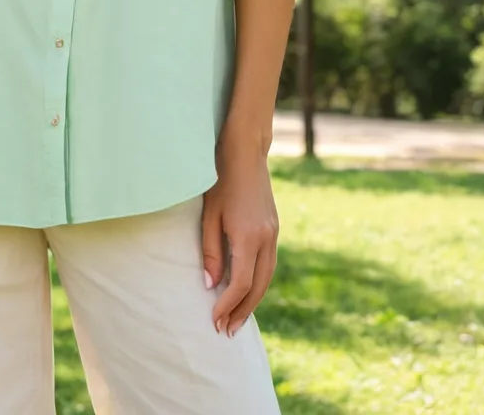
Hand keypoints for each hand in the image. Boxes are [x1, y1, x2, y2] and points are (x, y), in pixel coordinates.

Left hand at [201, 134, 278, 336]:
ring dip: (253, 300)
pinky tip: (248, 289)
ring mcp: (273, 232)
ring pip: (267, 277)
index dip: (227, 305)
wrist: (245, 152)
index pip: (241, 284)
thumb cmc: (219, 180)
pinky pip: (269, 263)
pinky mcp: (274, 227)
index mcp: (249, 236)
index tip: (214, 320)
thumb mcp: (209, 216)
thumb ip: (211, 252)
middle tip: (227, 331)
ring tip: (237, 318)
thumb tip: (211, 286)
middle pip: (258, 287)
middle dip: (243, 311)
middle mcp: (267, 238)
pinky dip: (259, 282)